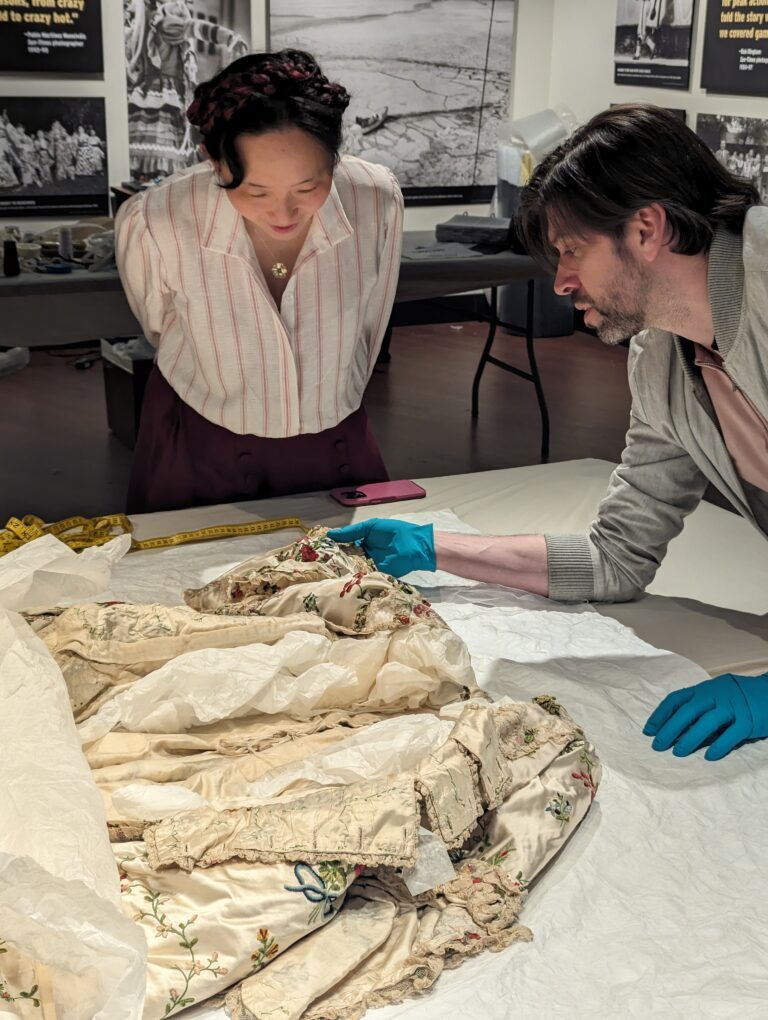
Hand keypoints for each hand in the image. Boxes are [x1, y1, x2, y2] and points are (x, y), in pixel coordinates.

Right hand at [327, 518, 434, 576]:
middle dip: (334, 559)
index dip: (332, 546)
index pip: (343, 544)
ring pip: (351, 568)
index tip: (318, 549)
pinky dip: (352, 576)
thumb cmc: (393, 532)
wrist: (413, 546)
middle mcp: (363, 554)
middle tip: (318, 562)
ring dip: (341, 569)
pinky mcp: (374, 575)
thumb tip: (330, 534)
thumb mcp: (370, 527)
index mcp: (362, 540)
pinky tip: (340, 577)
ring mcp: (368, 565)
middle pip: (345, 558)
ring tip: (325, 570)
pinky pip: (361, 576)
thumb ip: (351, 532)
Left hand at [643, 672, 767, 760]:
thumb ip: (697, 706)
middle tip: (658, 745)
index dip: (661, 714)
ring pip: (708, 722)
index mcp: (704, 689)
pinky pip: (732, 734)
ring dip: (691, 738)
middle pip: (688, 711)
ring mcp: (733, 707)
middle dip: (670, 728)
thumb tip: (673, 727)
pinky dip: (720, 745)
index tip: (649, 730)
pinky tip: (709, 757)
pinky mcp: (749, 721)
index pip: (677, 699)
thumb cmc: (737, 696)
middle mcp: (716, 695)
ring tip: (678, 753)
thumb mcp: (714, 694)